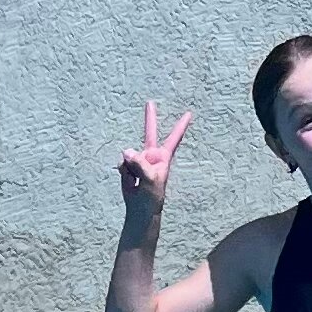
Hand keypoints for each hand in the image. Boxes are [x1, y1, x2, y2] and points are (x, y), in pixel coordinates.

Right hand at [120, 99, 192, 213]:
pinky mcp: (127, 166)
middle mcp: (151, 155)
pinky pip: (122, 164)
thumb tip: (126, 150)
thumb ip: (140, 164)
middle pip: (149, 133)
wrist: (139, 209)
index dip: (181, 126)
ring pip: (129, 156)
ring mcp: (138, 160)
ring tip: (137, 182)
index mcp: (162, 158)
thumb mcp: (150, 180)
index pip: (173, 139)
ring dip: (130, 168)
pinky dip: (124, 173)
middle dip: (150, 118)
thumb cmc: (151, 197)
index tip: (189, 114)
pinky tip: (130, 182)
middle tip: (150, 102)